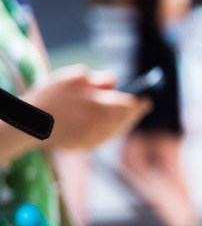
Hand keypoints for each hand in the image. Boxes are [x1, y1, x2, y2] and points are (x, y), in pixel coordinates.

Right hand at [23, 65, 151, 149]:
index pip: (131, 106)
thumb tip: (115, 82)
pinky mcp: (86, 146)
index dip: (141, 102)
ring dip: (125, 123)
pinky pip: (106, 138)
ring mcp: (95, 138)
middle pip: (127, 120)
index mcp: (102, 108)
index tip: (147, 98)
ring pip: (118, 131)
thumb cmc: (50, 96)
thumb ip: (98, 78)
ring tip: (128, 115)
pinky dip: (113, 131)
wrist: (30, 123)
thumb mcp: (73, 78)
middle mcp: (103, 126)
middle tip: (140, 106)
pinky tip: (112, 126)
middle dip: (134, 113)